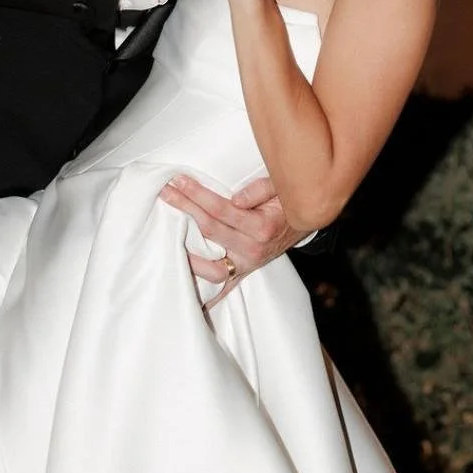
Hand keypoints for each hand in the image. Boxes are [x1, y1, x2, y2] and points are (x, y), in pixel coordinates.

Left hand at [158, 173, 301, 301]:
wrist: (307, 218)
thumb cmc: (290, 199)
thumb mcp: (281, 186)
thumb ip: (261, 189)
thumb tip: (235, 198)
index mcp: (262, 227)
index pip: (221, 210)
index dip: (198, 195)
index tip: (179, 180)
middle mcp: (254, 250)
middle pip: (209, 231)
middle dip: (185, 208)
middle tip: (166, 192)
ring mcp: (248, 265)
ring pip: (210, 267)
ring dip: (185, 251)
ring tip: (165, 232)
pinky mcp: (245, 272)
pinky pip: (223, 287)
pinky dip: (205, 292)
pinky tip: (186, 286)